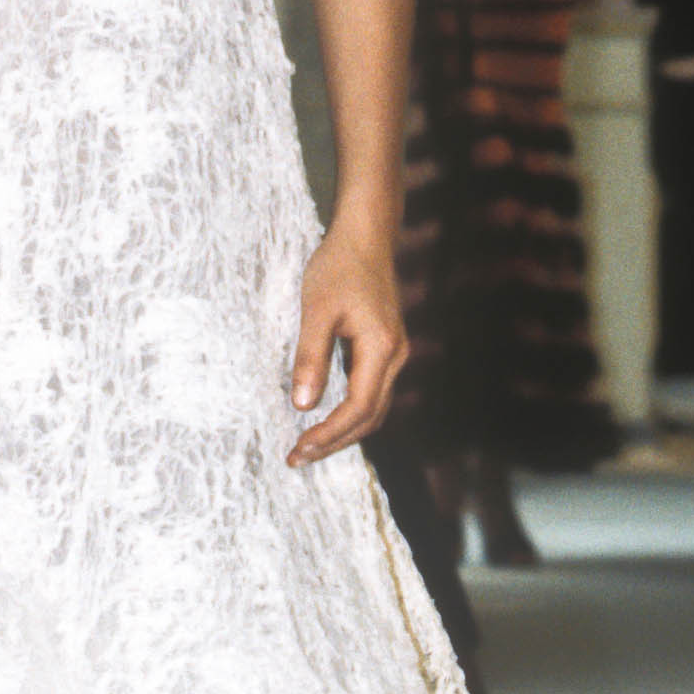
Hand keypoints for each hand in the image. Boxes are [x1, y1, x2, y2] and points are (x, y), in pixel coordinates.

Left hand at [286, 221, 405, 467]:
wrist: (366, 236)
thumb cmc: (339, 267)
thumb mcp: (316, 311)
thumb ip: (310, 358)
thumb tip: (302, 405)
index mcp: (380, 349)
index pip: (358, 408)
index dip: (329, 433)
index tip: (300, 447)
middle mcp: (394, 356)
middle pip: (369, 417)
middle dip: (335, 441)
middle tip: (299, 456)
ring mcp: (393, 352)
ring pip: (373, 407)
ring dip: (343, 430)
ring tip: (309, 445)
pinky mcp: (384, 347)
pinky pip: (371, 390)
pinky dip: (350, 411)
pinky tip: (326, 416)